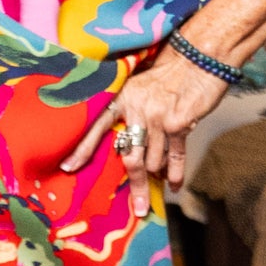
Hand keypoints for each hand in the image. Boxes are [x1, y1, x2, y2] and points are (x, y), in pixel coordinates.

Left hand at [61, 50, 226, 190]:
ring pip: (154, 160)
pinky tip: (173, 185)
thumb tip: (122, 143)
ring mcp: (158, 118)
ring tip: (157, 187)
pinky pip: (176, 156)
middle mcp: (136, 110)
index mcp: (121, 97)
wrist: (199, 56)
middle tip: (137, 209)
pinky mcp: (180, 123)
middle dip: (135, 186)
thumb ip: (128, 110)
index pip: (95, 126)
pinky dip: (176, 173)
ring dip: (157, 175)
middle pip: (130, 157)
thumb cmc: (167, 72)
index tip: (67, 168)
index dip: (81, 148)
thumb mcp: (139, 84)